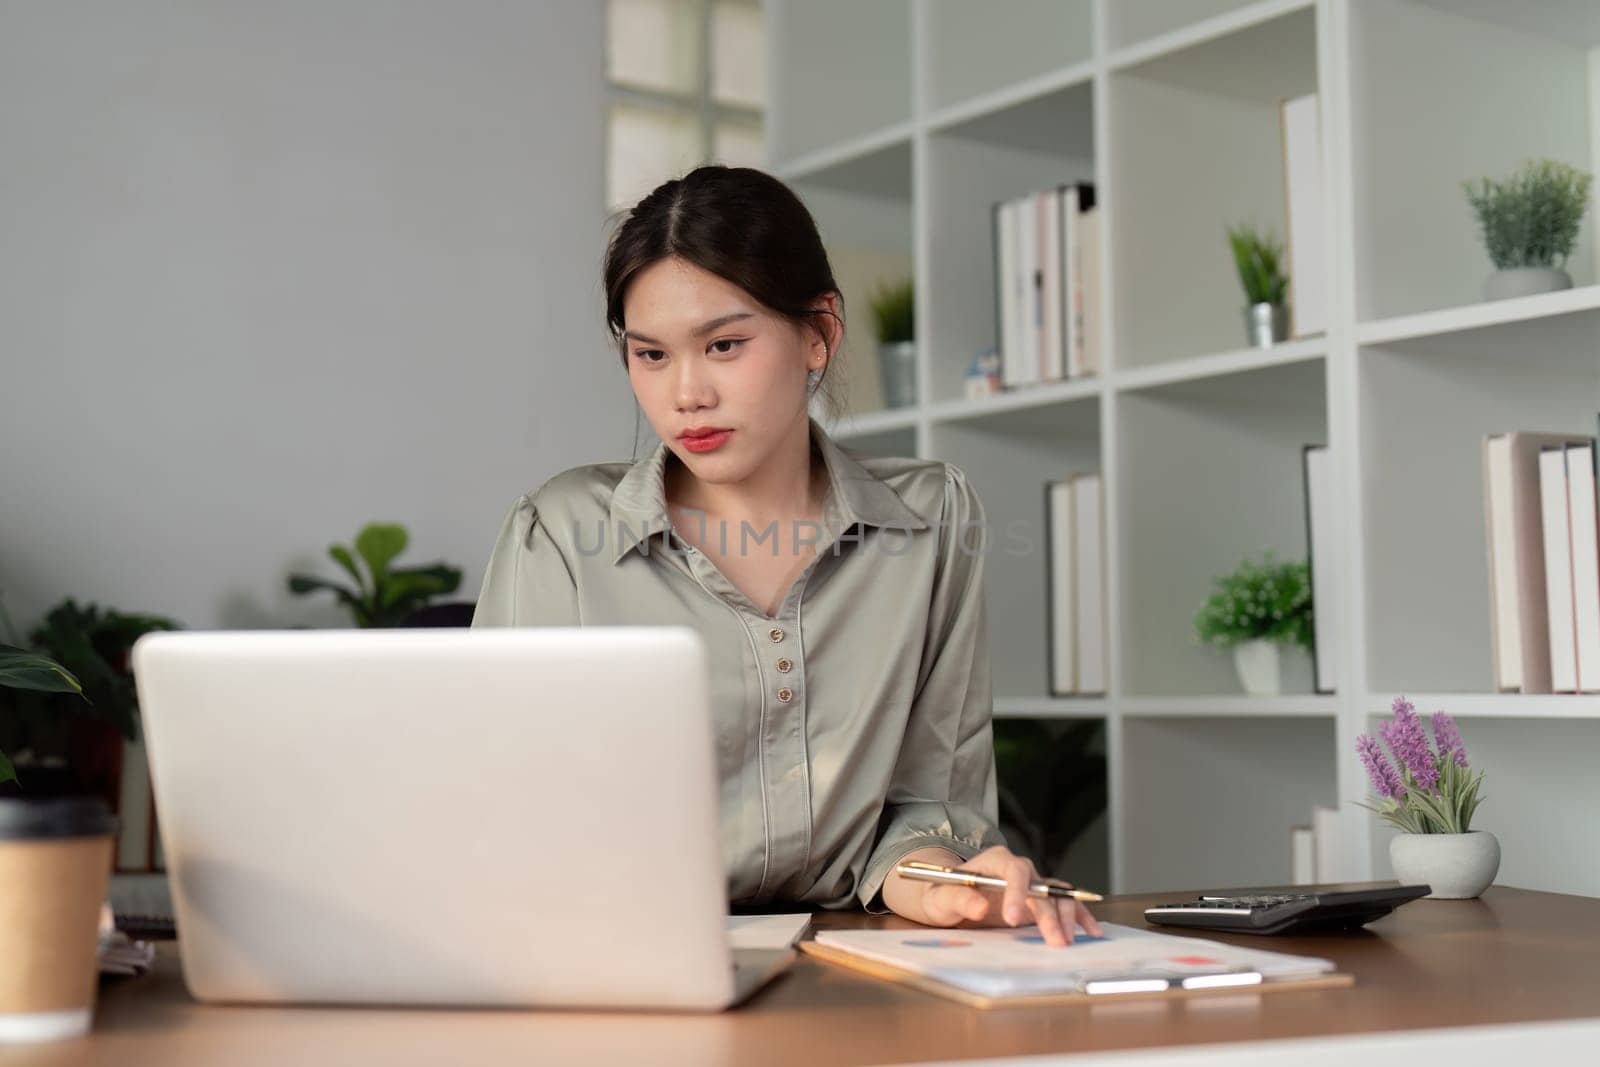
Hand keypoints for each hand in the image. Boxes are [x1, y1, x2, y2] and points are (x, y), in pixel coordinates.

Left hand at [916, 845, 1103, 946]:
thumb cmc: (941, 896)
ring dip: (1066, 918)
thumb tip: (981, 906)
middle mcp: (1018, 869)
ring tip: (1068, 942)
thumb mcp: (941, 899)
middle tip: (1053, 941)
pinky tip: (1090, 931)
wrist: (947, 901)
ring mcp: (1031, 885)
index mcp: (995, 861)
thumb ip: (958, 900)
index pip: (1014, 871)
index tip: (1013, 919)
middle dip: (1048, 915)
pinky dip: (1077, 916)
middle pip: (1040, 888)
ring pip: (1057, 896)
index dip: (1018, 892)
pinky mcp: (1038, 902)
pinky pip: (1062, 904)